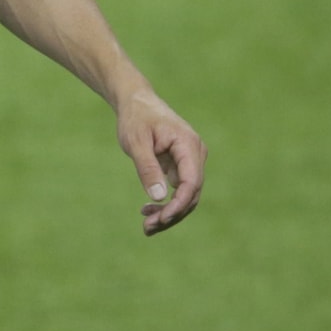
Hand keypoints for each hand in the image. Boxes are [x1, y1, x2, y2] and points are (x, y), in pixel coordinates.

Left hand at [116, 90, 206, 235]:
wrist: (136, 101)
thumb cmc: (135, 118)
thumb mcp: (136, 142)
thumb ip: (148, 168)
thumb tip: (160, 197)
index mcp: (188, 144)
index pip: (191, 182)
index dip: (179, 205)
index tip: (162, 220)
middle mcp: (195, 153)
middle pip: (191, 193)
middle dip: (172, 214)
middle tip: (148, 228)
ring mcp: (191, 160)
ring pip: (186, 195)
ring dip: (169, 213)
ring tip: (146, 226)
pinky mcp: (183, 165)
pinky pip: (179, 189)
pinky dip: (166, 202)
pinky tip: (148, 210)